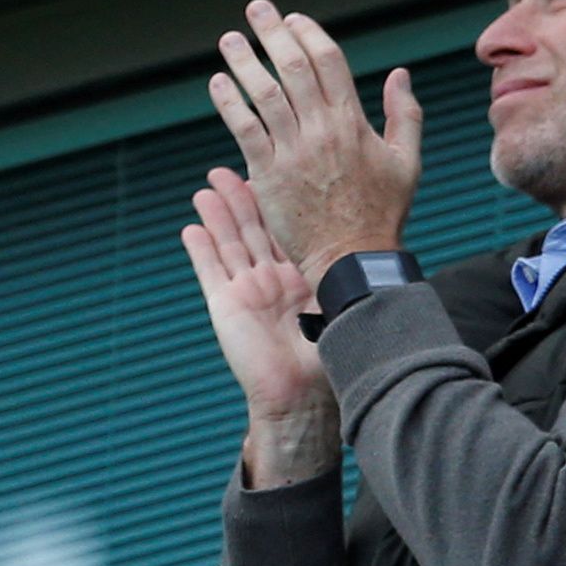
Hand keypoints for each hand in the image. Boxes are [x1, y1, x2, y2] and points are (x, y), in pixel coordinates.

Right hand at [181, 169, 339, 486]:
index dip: (278, 200)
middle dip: (239, 198)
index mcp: (302, 278)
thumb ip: (343, 278)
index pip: (287, 229)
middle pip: (253, 229)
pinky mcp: (225, 307)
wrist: (301, 397)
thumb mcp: (340, 308)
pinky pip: (209, 271)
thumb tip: (374, 252)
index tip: (273, 171)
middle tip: (227, 168)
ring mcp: (247, 292)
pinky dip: (200, 249)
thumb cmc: (328, 357)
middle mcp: (274, 281)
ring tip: (206, 186)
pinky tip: (190, 226)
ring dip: (216, 215)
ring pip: (229, 244)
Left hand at [209, 0, 422, 281]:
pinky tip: (218, 83)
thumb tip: (400, 74)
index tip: (292, 20)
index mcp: (354, 122)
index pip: (328, 61)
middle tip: (255, 9)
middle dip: (272, 33)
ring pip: (264, 94)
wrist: (354, 259)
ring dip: (244, 62)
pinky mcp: (269, 176)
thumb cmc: (382, 213)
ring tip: (230, 40)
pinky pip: (244, 130)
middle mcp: (323, 131)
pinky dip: (229, 103)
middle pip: (293, 68)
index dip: (307, 34)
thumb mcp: (408, 161)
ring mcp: (294, 153)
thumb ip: (406, 114)